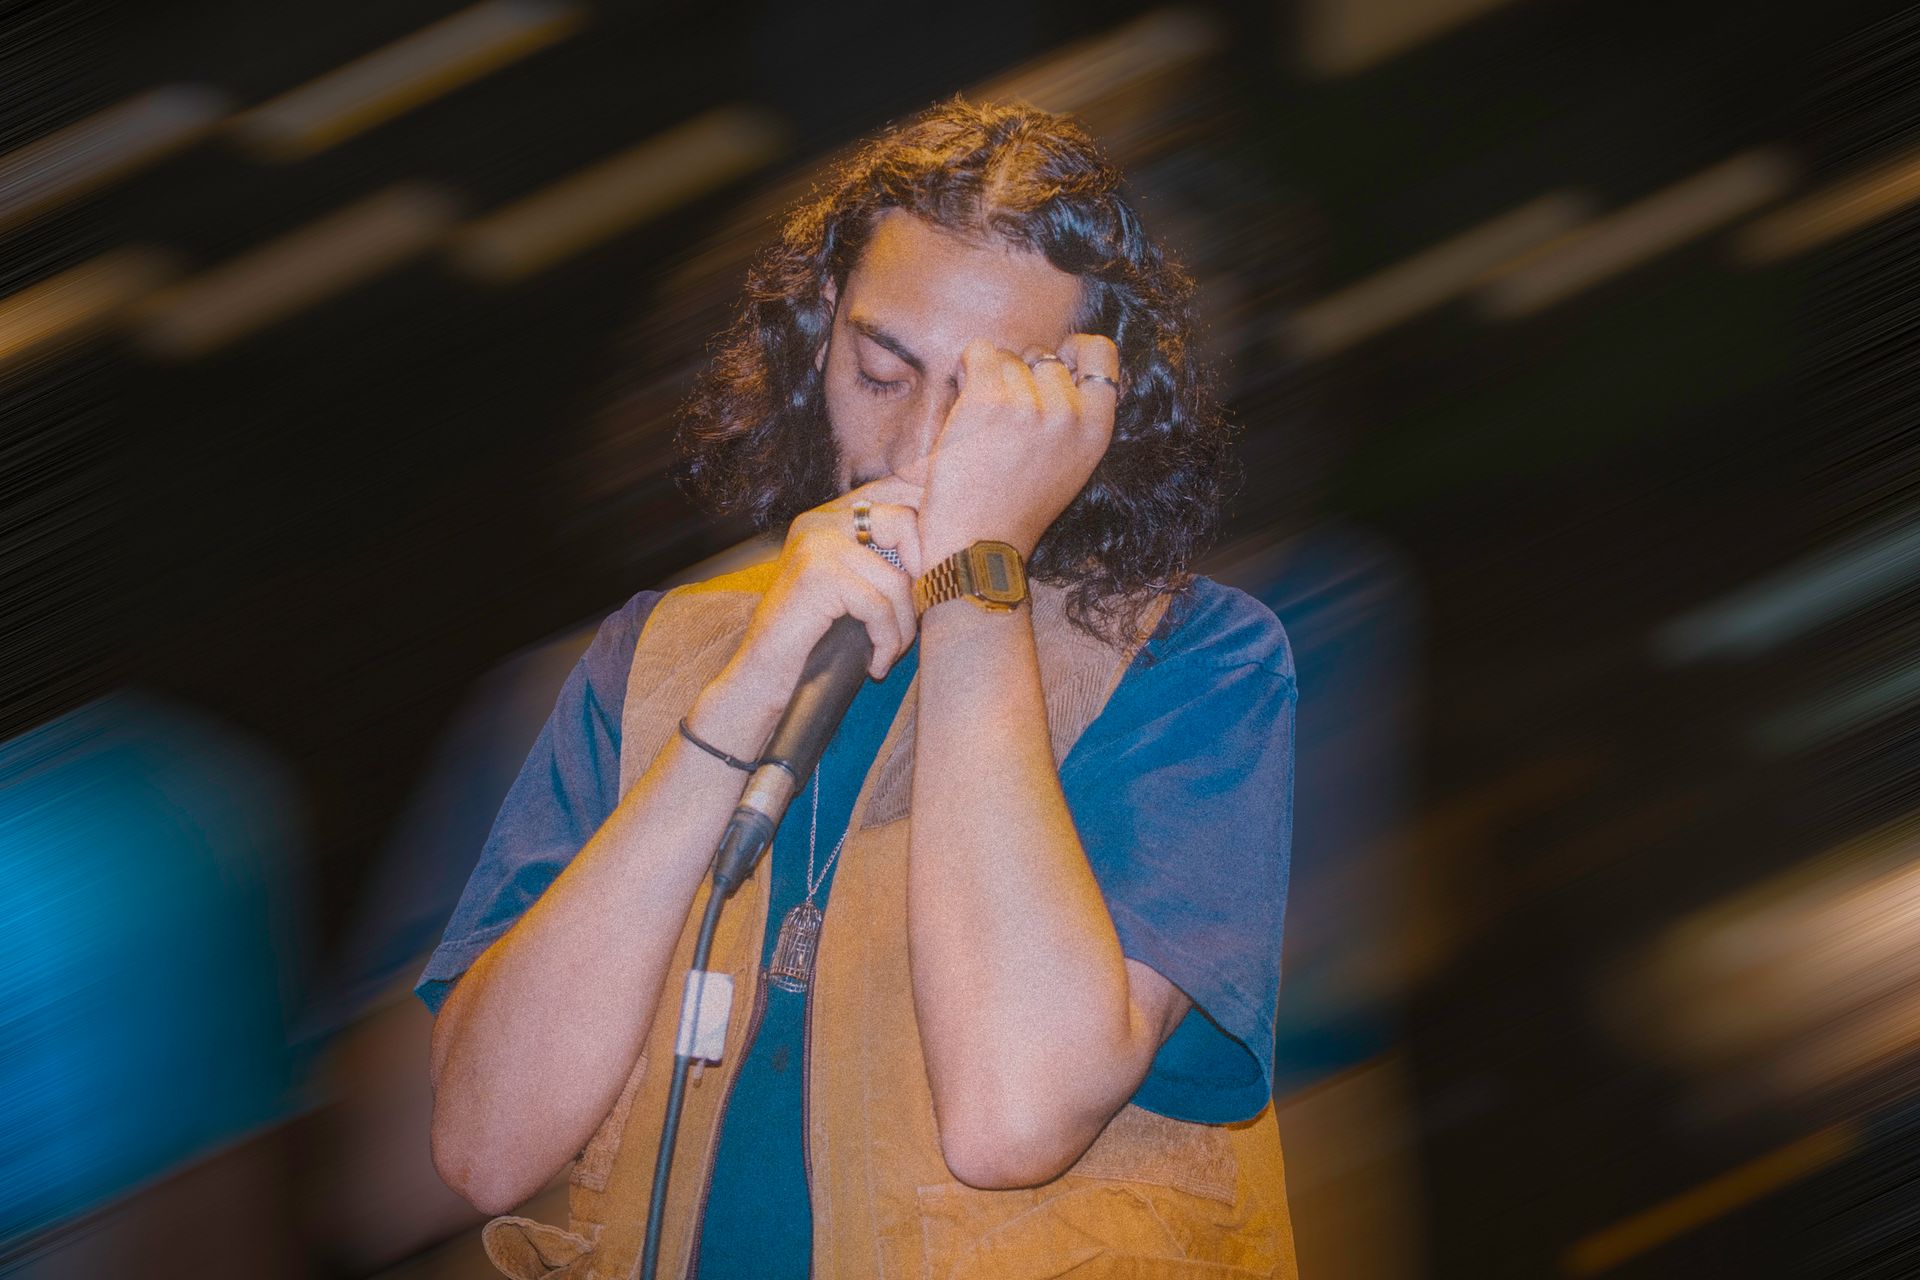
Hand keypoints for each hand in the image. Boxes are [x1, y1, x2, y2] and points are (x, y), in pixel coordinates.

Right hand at [706, 477, 925, 741]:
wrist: (762, 677)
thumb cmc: (815, 639)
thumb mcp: (854, 590)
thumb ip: (885, 560)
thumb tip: (948, 546)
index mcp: (829, 516)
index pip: (894, 489)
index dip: (928, 515)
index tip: (942, 558)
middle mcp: (820, 521)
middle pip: (905, 522)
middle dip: (922, 576)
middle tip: (912, 619)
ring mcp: (816, 544)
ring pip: (897, 577)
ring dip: (903, 626)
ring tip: (890, 652)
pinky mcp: (817, 575)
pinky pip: (879, 606)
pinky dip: (886, 642)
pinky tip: (875, 665)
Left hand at [917, 334, 1120, 566]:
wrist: (978, 545)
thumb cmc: (1015, 510)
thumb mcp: (1070, 465)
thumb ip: (1074, 417)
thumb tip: (1057, 363)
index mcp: (1096, 429)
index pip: (1102, 354)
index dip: (1073, 350)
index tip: (1050, 365)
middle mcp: (1070, 414)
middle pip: (1044, 357)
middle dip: (1021, 373)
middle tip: (1003, 412)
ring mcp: (1031, 406)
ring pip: (1008, 357)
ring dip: (989, 378)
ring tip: (981, 419)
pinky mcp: (989, 402)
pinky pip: (979, 354)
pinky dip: (968, 367)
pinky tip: (963, 396)